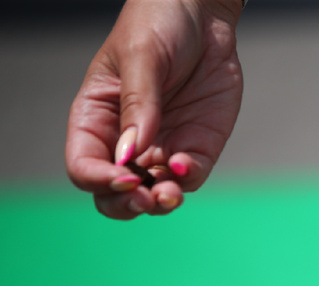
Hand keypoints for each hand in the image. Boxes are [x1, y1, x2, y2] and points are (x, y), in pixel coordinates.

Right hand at [65, 0, 243, 219]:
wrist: (204, 15)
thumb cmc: (158, 25)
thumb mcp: (141, 57)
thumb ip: (137, 105)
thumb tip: (129, 154)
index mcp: (96, 118)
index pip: (84, 165)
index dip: (99, 179)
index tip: (123, 177)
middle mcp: (127, 140)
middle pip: (114, 193)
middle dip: (127, 204)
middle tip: (145, 197)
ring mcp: (164, 147)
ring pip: (154, 193)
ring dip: (160, 200)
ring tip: (169, 193)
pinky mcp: (198, 146)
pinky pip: (190, 176)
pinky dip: (187, 180)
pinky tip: (185, 167)